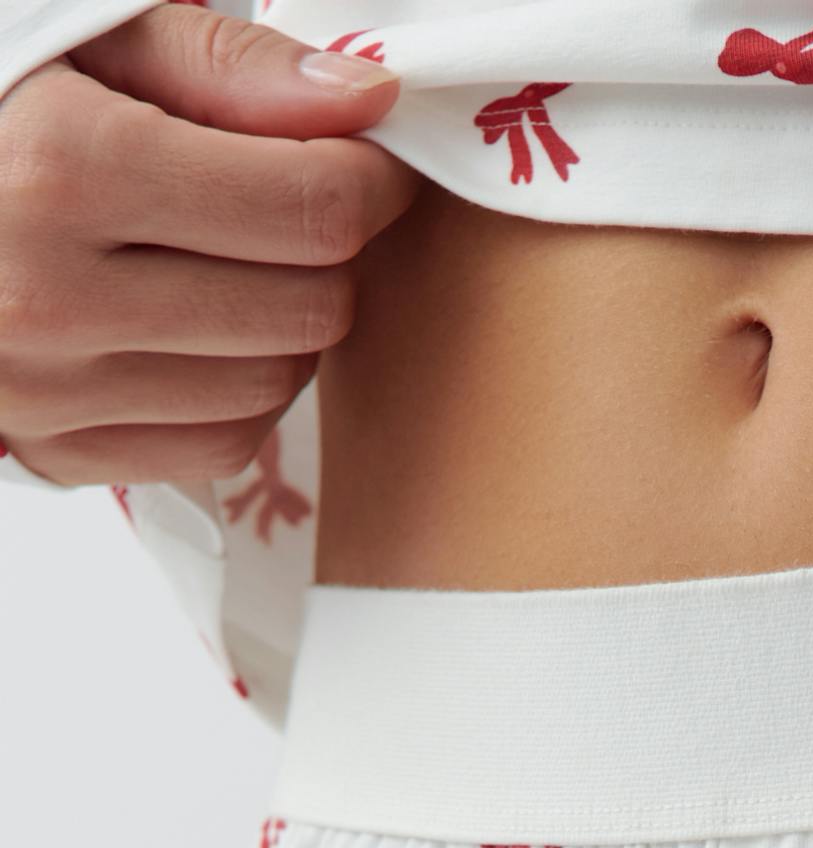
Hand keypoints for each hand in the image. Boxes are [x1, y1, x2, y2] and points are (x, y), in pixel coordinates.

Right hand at [0, 2, 417, 486]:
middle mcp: (55, 294)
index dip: (368, 180)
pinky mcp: (57, 450)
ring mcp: (54, 388)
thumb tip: (367, 101)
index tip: (365, 160)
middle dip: (327, 252)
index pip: (311, 207)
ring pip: (275, 385)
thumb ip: (227, 68)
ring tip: (235, 261)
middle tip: (294, 205)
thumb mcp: (87, 38)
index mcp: (68, 168)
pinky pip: (221, 445)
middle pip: (309, 306)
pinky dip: (240, 391)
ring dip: (288, 326)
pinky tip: (201, 328)